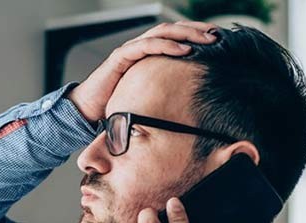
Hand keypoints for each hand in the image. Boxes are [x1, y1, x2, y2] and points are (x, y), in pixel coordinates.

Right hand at [65, 21, 218, 123]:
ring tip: (206, 40)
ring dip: (186, 34)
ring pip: (162, 32)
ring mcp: (130, 49)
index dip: (196, 35)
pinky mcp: (121, 57)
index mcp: (148, 54)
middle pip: (173, 30)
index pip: (176, 37)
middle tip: (218, 35)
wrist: (87, 109)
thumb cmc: (116, 103)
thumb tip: (190, 103)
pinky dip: (166, 45)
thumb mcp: (147, 97)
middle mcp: (140, 47)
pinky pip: (146, 45)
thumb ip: (164, 93)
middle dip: (196, 30)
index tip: (218, 40)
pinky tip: (184, 50)